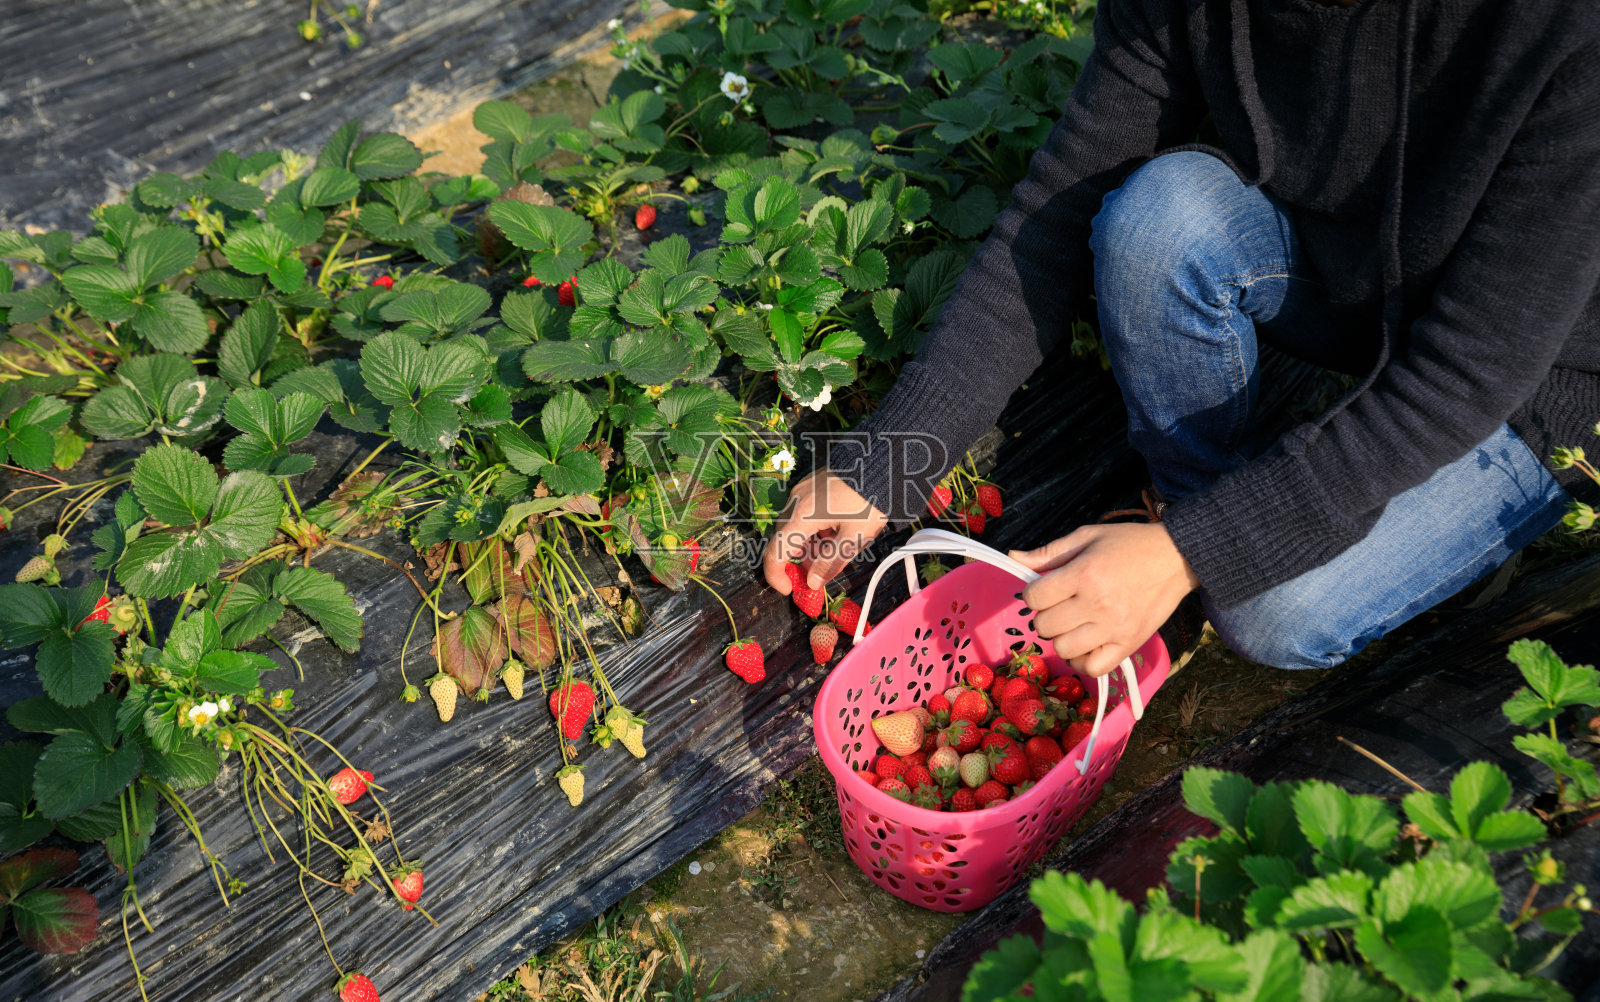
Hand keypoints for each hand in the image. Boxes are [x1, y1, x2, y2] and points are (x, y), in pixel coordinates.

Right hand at [763, 469, 886, 593]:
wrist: (881, 462)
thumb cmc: (869, 500)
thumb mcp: (853, 538)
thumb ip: (830, 563)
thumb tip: (812, 582)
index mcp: (801, 517)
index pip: (775, 553)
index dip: (776, 576)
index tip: (789, 589)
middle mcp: (795, 502)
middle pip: (785, 539)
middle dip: (798, 560)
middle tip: (818, 572)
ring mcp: (802, 489)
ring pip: (795, 525)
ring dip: (807, 543)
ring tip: (834, 548)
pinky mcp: (812, 483)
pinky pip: (804, 511)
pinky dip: (813, 527)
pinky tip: (835, 529)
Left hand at [1010, 522, 1199, 676]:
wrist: (1176, 558)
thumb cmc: (1128, 544)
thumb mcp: (1086, 537)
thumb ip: (1048, 553)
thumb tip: (1014, 559)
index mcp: (1083, 573)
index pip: (1034, 597)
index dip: (1033, 593)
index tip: (1045, 589)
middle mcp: (1096, 604)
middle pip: (1045, 625)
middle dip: (1046, 614)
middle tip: (1062, 605)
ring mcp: (1114, 628)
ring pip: (1064, 649)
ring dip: (1062, 637)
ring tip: (1075, 623)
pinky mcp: (1129, 644)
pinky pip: (1093, 668)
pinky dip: (1083, 661)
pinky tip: (1086, 644)